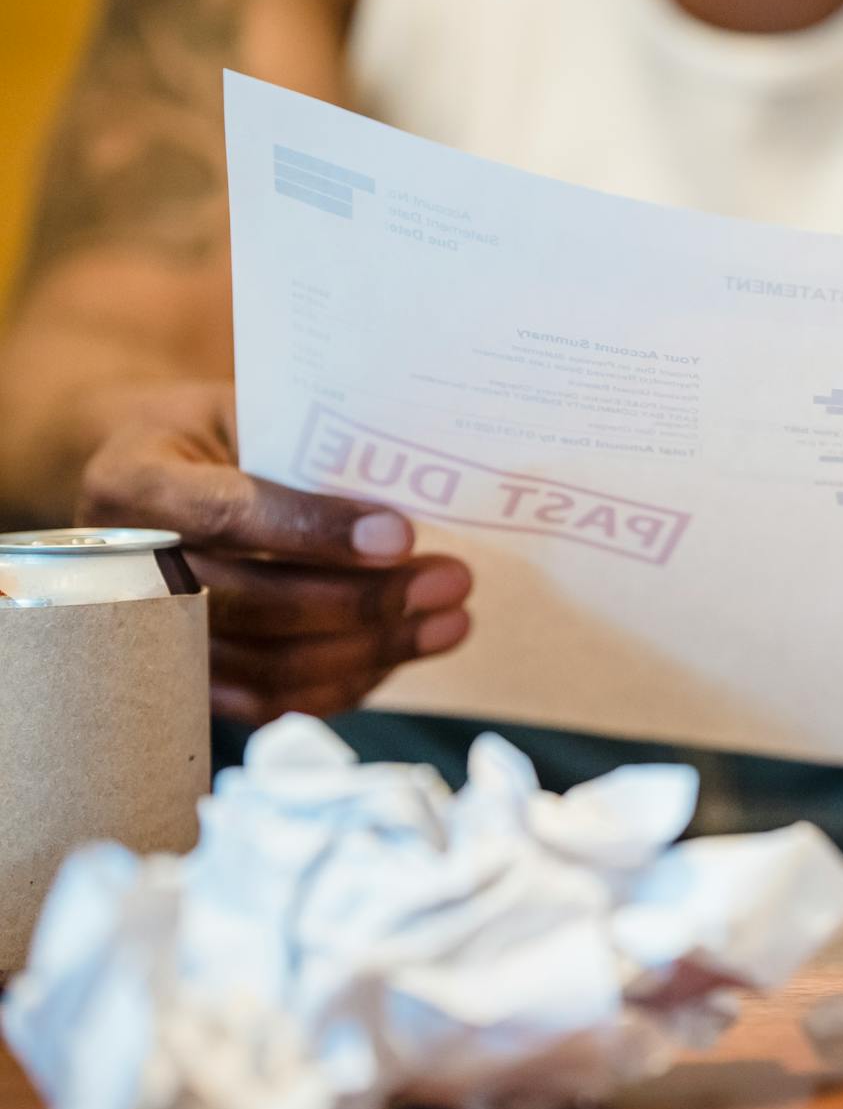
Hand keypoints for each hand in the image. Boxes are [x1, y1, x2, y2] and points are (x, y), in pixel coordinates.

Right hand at [76, 381, 472, 723]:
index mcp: (135, 482)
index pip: (226, 514)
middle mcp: (125, 568)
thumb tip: (417, 491)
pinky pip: (267, 700)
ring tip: (449, 621)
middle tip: (452, 582)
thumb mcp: (247, 408)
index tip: (401, 536)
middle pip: (252, 602)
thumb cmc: (216, 434)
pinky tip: (400, 656)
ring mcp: (149, 634)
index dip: (315, 531)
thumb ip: (309, 447)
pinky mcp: (185, 678)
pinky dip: (341, 684)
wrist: (151, 474)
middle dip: (363, 600)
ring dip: (371, 649)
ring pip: (267, 663)